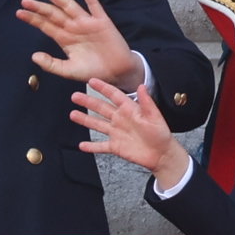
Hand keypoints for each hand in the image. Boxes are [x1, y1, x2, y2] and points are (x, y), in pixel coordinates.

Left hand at [18, 0, 140, 90]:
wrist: (117, 72)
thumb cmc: (93, 71)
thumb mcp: (69, 71)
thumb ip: (51, 64)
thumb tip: (34, 56)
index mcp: (65, 39)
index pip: (46, 26)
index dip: (33, 19)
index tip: (19, 12)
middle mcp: (73, 28)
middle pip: (53, 14)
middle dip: (39, 7)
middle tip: (25, 0)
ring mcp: (87, 23)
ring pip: (69, 6)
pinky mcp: (101, 21)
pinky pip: (93, 4)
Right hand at [71, 77, 188, 184]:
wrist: (162, 154)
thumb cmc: (161, 133)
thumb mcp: (155, 116)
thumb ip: (147, 102)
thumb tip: (141, 85)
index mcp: (130, 109)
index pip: (114, 95)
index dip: (103, 88)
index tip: (91, 80)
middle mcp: (120, 119)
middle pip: (101, 108)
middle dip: (88, 102)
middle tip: (75, 96)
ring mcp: (117, 133)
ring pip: (97, 125)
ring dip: (85, 120)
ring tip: (73, 114)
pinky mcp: (116, 147)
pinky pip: (100, 146)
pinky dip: (91, 146)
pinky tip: (81, 145)